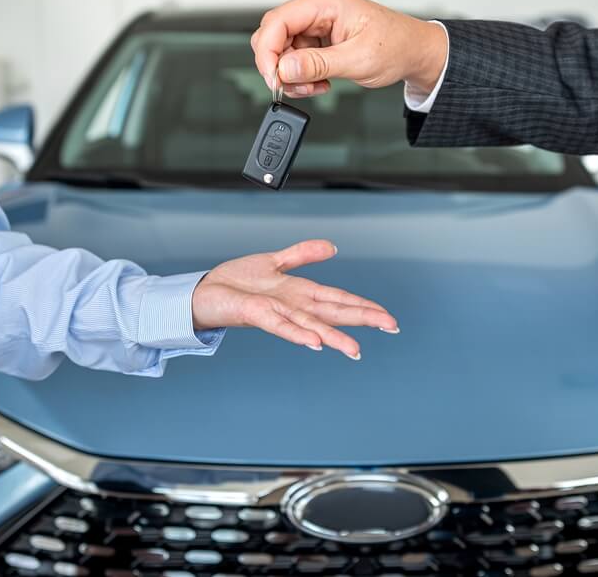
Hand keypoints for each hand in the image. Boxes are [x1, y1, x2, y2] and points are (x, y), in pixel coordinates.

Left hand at [191, 239, 397, 359]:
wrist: (205, 291)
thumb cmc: (237, 281)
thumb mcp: (275, 260)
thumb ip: (303, 254)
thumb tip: (332, 247)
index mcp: (301, 292)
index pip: (340, 299)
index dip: (364, 306)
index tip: (388, 316)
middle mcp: (294, 306)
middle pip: (335, 312)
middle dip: (363, 318)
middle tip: (391, 326)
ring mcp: (278, 313)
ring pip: (313, 325)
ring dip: (335, 337)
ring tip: (356, 349)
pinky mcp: (259, 315)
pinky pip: (282, 326)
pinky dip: (298, 334)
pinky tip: (315, 343)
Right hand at [251, 0, 447, 98]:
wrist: (414, 52)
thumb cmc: (396, 46)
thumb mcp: (357, 60)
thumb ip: (317, 64)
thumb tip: (284, 69)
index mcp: (324, 2)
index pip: (277, 22)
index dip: (268, 52)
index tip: (274, 78)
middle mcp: (316, 8)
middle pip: (273, 35)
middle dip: (279, 66)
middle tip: (295, 86)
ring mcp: (316, 23)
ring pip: (282, 50)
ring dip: (292, 74)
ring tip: (315, 86)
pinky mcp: (319, 38)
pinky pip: (296, 57)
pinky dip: (302, 75)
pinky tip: (320, 82)